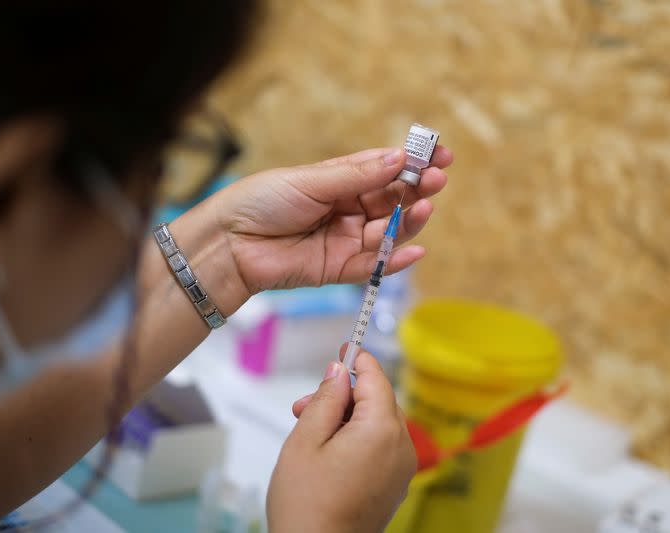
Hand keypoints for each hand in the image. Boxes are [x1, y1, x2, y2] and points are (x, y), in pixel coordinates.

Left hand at [213, 146, 451, 296]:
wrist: (229, 243)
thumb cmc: (263, 201)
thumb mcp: (312, 181)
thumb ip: (357, 176)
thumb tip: (398, 158)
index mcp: (340, 181)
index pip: (385, 170)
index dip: (412, 163)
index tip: (440, 154)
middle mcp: (348, 209)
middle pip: (393, 201)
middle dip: (417, 190)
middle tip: (437, 180)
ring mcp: (345, 239)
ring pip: (389, 232)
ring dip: (410, 221)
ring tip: (425, 208)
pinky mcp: (338, 268)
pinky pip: (373, 265)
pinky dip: (395, 259)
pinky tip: (415, 250)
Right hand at [267, 349, 415, 532]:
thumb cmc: (306, 506)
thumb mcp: (305, 440)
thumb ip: (326, 399)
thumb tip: (339, 370)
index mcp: (381, 430)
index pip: (376, 379)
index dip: (359, 360)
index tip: (345, 346)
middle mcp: (401, 447)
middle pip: (378, 401)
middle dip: (344, 396)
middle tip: (305, 406)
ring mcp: (402, 469)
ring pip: (378, 423)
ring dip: (348, 418)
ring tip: (310, 432)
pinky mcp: (395, 485)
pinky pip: (382, 446)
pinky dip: (358, 438)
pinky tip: (329, 450)